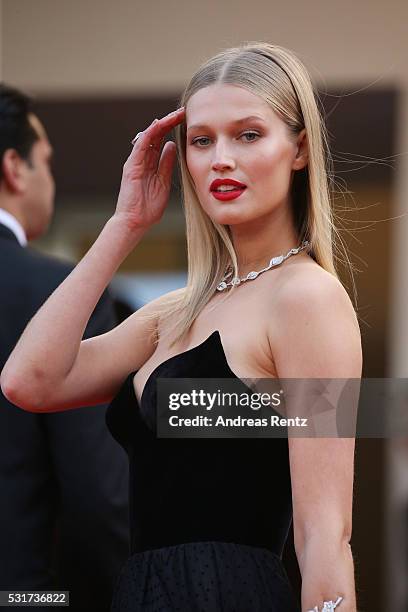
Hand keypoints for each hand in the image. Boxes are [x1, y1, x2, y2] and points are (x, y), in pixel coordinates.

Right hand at [114, 107, 185, 229]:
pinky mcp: (131, 166)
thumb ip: (167, 164)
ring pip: (149, 136)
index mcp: (151, 164)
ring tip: (175, 115)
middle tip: (183, 112)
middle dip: (169, 122)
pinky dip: (148, 134)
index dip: (173, 129)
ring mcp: (136, 162)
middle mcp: (142, 160)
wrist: (136, 221)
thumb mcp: (164, 182)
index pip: (162, 141)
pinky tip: (158, 125)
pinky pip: (140, 146)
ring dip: (162, 124)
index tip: (186, 121)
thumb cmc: (149, 207)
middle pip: (156, 135)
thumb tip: (173, 146)